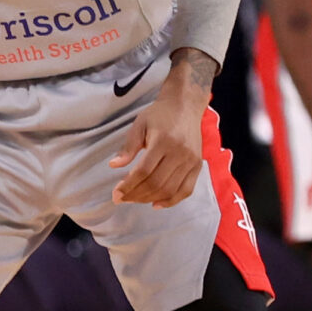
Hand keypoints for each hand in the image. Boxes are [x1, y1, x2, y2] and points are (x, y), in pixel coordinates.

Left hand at [108, 89, 206, 207]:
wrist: (185, 106)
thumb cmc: (159, 114)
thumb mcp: (139, 125)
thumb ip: (128, 147)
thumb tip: (114, 165)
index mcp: (163, 141)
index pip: (143, 171)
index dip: (128, 185)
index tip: (116, 193)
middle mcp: (180, 152)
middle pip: (156, 183)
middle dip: (136, 195)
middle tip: (121, 199)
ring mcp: (191, 160)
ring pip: (170, 189)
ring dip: (149, 199)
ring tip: (134, 200)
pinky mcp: (197, 165)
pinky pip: (186, 190)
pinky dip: (171, 201)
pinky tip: (156, 204)